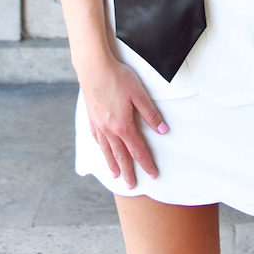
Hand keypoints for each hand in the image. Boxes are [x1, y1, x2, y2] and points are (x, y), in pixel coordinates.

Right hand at [78, 56, 167, 189]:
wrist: (93, 67)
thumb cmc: (118, 77)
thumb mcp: (139, 94)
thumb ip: (151, 114)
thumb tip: (163, 131)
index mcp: (123, 126)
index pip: (137, 150)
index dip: (146, 163)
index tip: (152, 174)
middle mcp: (109, 129)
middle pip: (120, 156)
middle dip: (127, 171)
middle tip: (132, 186)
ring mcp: (98, 124)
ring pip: (106, 150)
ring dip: (112, 164)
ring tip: (115, 175)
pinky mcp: (91, 117)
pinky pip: (96, 139)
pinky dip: (100, 149)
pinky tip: (102, 150)